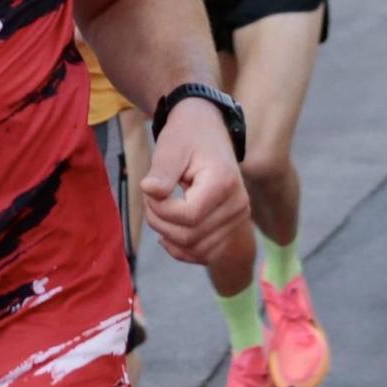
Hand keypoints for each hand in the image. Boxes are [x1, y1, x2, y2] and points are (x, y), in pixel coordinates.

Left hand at [138, 99, 250, 265]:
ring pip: (196, 250)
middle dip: (160, 221)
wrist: (207, 131)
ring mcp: (237, 220)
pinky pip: (205, 255)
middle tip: (150, 198)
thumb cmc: (187, 136)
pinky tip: (167, 233)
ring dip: (168, 235)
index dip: (161, 210)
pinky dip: (182, 250)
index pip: (189, 216)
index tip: (149, 190)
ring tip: (160, 209)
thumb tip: (149, 190)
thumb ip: (161, 171)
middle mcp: (237, 205)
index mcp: (223, 183)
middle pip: (191, 236)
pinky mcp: (231, 229)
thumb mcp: (170, 147)